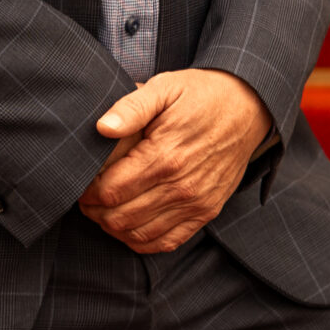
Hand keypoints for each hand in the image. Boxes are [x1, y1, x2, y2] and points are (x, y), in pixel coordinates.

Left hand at [79, 69, 273, 253]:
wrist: (249, 107)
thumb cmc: (201, 95)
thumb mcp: (165, 87)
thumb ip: (131, 107)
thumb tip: (101, 128)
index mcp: (165, 156)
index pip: (111, 190)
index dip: (87, 192)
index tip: (80, 184)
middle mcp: (182, 186)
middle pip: (121, 217)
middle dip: (95, 212)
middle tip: (85, 200)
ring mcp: (196, 203)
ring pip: (140, 234)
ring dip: (113, 228)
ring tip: (102, 212)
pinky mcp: (206, 212)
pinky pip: (167, 242)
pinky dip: (141, 241)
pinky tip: (128, 227)